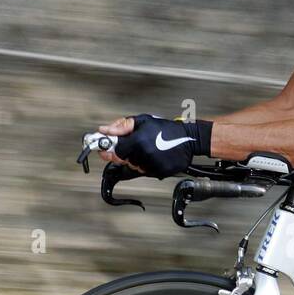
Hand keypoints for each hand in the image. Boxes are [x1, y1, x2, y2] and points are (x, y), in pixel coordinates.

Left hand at [96, 114, 212, 177]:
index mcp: (138, 142)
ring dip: (136, 159)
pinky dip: (147, 165)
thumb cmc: (167, 129)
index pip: (114, 152)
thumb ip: (121, 126)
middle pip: (123, 160)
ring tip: (148, 148)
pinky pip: (145, 171)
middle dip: (125, 153)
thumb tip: (105, 130)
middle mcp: (144, 156)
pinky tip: (155, 155)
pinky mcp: (159, 173)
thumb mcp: (143, 121)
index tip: (104, 149)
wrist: (189, 139)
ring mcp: (152, 166)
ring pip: (134, 167)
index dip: (108, 151)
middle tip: (135, 144)